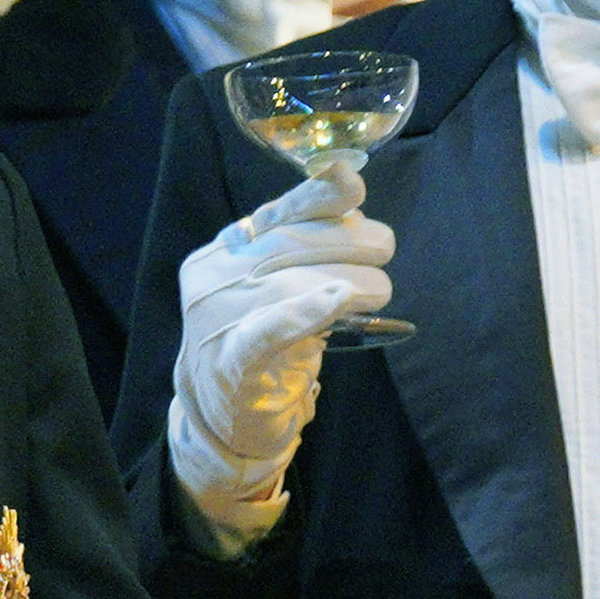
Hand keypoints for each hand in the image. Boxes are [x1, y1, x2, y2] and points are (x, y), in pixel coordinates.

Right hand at [166, 175, 389, 534]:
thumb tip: (356, 214)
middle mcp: (214, 278)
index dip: (314, 196)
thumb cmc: (264, 342)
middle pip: (288, 246)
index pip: (273, 215)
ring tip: (379, 287)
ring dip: (348, 280)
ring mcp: (216, 320)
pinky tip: (337, 300)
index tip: (352, 183)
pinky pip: (267, 332)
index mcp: (224, 253)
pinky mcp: (232, 363)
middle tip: (385, 246)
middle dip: (347, 240)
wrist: (223, 415)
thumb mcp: (280, 289)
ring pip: (289, 283)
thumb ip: (306, 253)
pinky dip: (304, 313)